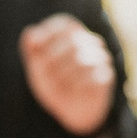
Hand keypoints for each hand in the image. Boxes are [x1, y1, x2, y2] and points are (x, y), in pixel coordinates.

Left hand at [21, 14, 114, 135]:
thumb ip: (33, 51)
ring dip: (62, 76)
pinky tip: (72, 91)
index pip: (65, 24)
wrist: (75, 113)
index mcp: (73, 36)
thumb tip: (30, 33)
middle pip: (71, 41)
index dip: (48, 35)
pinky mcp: (106, 75)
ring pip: (80, 60)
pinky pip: (89, 77)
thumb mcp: (38, 69)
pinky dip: (75, 86)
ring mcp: (100, 58)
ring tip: (59, 86)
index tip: (36, 51)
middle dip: (51, 59)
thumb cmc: (56, 86)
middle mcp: (90, 42)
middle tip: (43, 75)